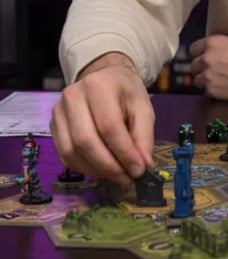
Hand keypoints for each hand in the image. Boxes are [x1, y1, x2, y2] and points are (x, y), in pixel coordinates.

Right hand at [50, 52, 154, 185]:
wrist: (104, 79)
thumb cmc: (125, 93)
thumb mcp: (143, 109)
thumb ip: (144, 137)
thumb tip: (143, 167)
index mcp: (99, 85)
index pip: (108, 126)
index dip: (124, 152)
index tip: (139, 171)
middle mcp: (73, 96)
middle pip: (85, 141)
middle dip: (108, 166)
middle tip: (127, 178)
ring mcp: (58, 111)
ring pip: (72, 151)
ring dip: (96, 170)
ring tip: (116, 175)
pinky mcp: (52, 125)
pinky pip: (65, 155)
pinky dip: (84, 168)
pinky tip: (101, 168)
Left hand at [188, 34, 227, 100]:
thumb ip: (220, 47)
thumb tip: (211, 52)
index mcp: (213, 42)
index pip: (193, 49)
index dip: (199, 54)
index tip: (204, 58)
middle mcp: (207, 58)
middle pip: (193, 66)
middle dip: (202, 69)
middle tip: (214, 71)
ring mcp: (208, 76)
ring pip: (197, 80)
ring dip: (205, 81)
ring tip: (220, 81)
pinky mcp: (212, 91)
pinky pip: (205, 92)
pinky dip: (213, 91)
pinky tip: (225, 88)